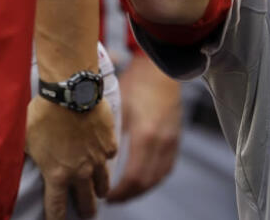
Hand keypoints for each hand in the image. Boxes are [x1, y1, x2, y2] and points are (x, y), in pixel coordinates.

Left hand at [25, 95, 117, 219]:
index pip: (57, 208)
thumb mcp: (26, 139)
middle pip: (86, 201)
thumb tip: (20, 160)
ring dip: (100, 190)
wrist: (71, 93)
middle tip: (87, 216)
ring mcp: (98, 158)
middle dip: (86, 211)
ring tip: (100, 193)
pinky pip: (110, 156)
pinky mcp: (109, 142)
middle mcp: (80, 171)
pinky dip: (106, 159)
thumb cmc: (44, 115)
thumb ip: (30, 156)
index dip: (57, 219)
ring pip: (103, 183)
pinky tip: (104, 156)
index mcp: (57, 175)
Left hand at [106, 54, 183, 202]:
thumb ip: (109, 138)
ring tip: (125, 194)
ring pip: (158, 177)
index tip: (105, 196)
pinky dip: (154, 178)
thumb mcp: (117, 110)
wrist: (158, 68)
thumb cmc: (134, 84)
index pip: (133, 177)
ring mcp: (171, 140)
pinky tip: (143, 180)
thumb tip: (93, 162)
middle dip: (128, 195)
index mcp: (145, 136)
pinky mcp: (176, 136)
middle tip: (111, 200)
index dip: (119, 192)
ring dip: (142, 189)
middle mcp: (162, 142)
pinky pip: (167, 166)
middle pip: (146, 181)